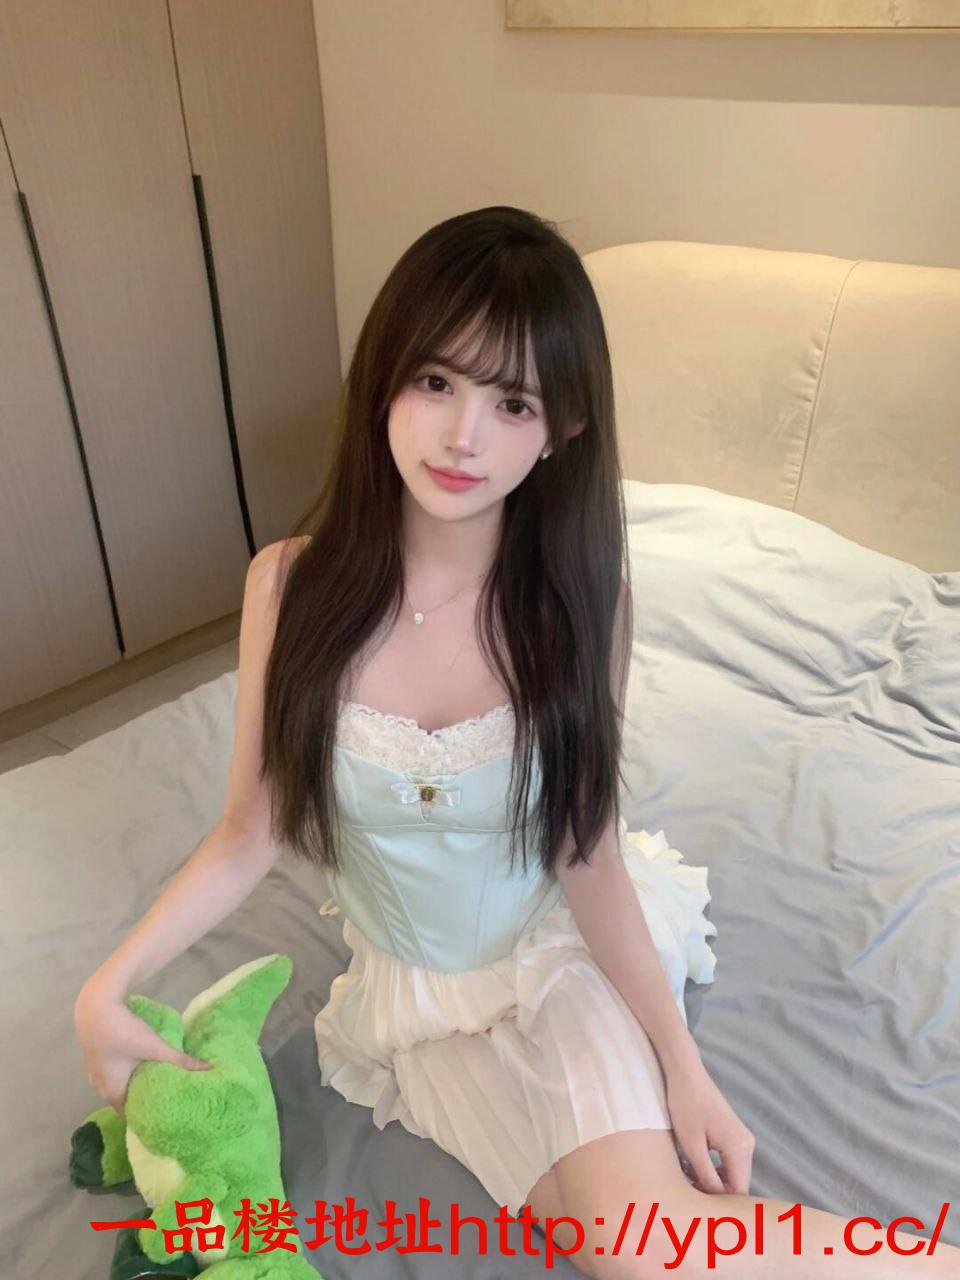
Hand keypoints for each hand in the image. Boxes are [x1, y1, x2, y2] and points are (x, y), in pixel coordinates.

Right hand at [73, 979, 211, 1117]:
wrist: (95, 1007)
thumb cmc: (124, 1033)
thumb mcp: (155, 1047)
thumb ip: (181, 1060)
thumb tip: (208, 1069)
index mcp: (112, 1092)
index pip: (128, 1114)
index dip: (145, 1116)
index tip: (163, 1117)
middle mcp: (99, 1087)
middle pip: (122, 1100)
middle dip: (142, 1100)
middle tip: (164, 1100)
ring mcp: (94, 1071)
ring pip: (116, 1085)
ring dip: (132, 1084)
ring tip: (154, 1083)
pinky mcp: (94, 1056)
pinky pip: (111, 1072)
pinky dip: (124, 1073)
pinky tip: (138, 1064)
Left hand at [664, 1060, 754, 1194]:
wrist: (685, 1073)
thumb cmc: (685, 1106)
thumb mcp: (692, 1146)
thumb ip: (706, 1176)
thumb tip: (714, 1201)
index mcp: (740, 1149)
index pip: (738, 1192)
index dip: (717, 1202)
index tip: (693, 1200)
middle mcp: (747, 1145)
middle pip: (737, 1184)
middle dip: (714, 1191)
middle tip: (687, 1186)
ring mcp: (742, 1138)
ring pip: (732, 1173)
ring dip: (712, 1179)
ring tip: (687, 1173)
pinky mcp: (733, 1133)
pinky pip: (728, 1161)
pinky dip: (713, 1167)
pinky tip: (693, 1163)